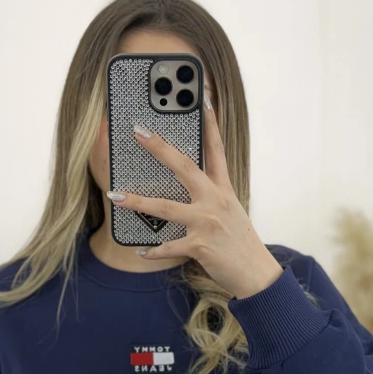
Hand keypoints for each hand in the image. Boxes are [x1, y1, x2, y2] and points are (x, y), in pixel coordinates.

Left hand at [109, 96, 282, 300]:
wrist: (257, 273)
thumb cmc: (240, 242)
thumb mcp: (231, 211)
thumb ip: (212, 196)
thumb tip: (189, 185)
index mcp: (223, 189)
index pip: (217, 149)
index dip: (210, 124)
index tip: (201, 100)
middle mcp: (215, 200)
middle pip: (184, 167)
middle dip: (159, 148)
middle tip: (139, 131)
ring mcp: (207, 222)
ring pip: (165, 207)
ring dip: (137, 201)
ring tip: (115, 195)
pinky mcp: (200, 246)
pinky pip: (169, 245)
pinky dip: (153, 249)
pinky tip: (140, 250)